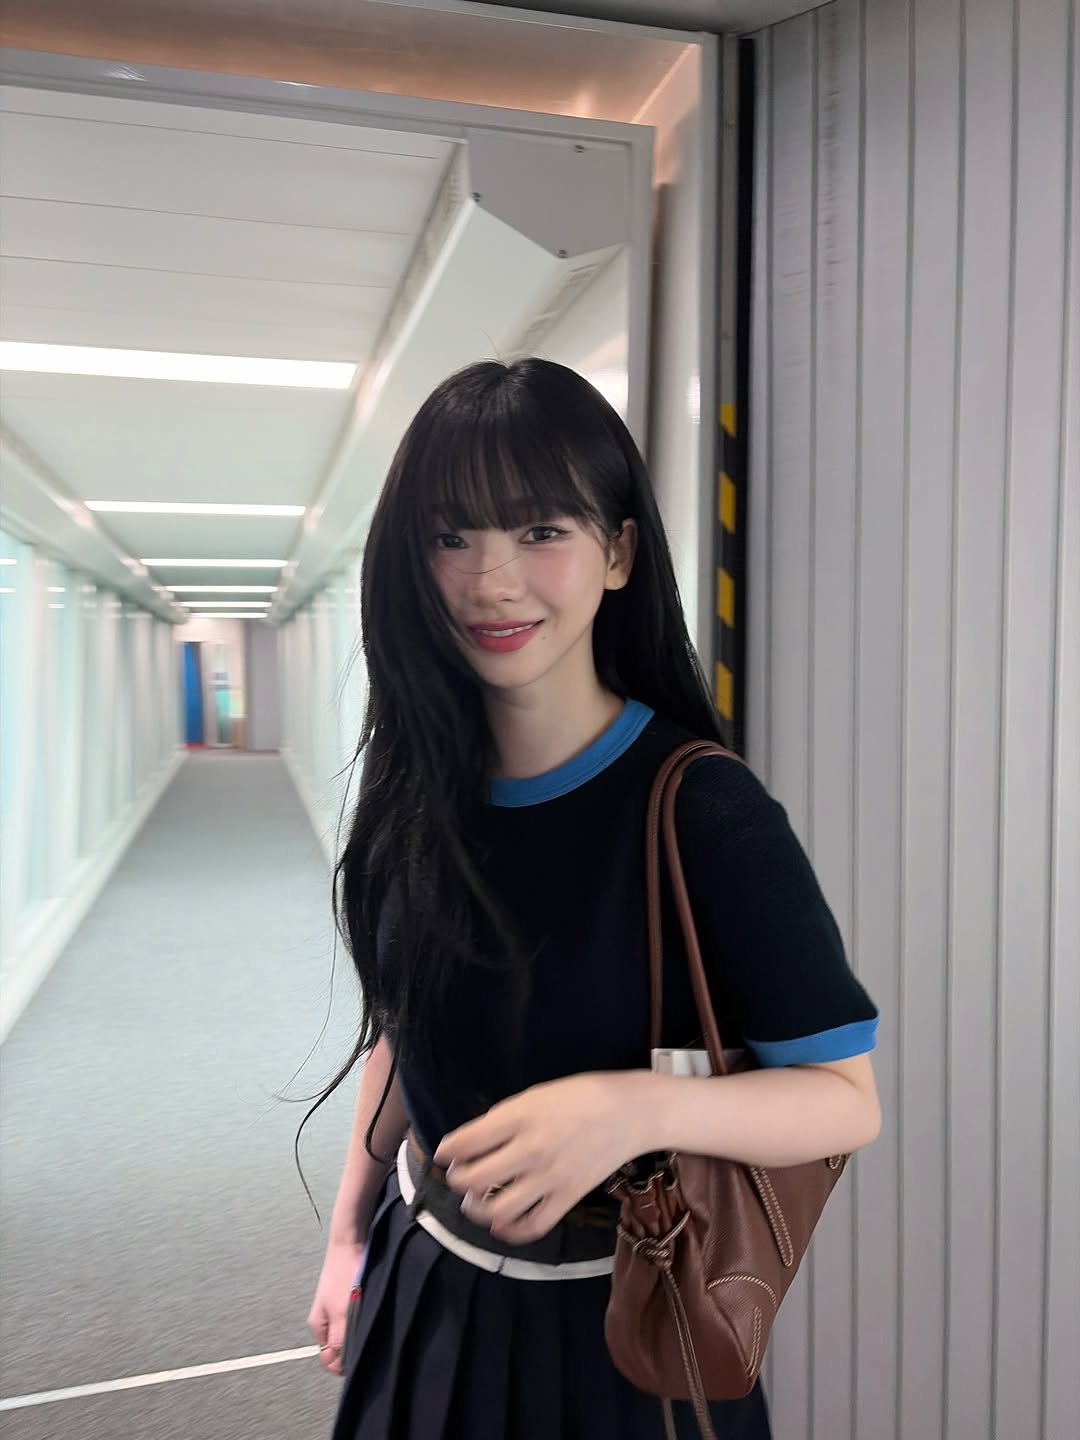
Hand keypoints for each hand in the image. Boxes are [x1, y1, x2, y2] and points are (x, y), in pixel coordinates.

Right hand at [307, 1238, 364, 1375]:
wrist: (351, 1242)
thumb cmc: (343, 1274)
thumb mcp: (341, 1313)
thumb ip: (339, 1340)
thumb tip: (340, 1365)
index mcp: (319, 1326)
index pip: (328, 1359)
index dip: (342, 1364)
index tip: (359, 1361)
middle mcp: (327, 1320)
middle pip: (340, 1346)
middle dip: (353, 1348)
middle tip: (367, 1340)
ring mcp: (339, 1308)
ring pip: (350, 1332)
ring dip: (360, 1332)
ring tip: (370, 1323)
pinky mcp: (350, 1298)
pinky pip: (357, 1317)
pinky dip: (364, 1318)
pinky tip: (372, 1311)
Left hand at [433, 1073, 640, 1244]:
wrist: (630, 1112)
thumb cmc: (581, 1095)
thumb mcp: (536, 1094)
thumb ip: (504, 1118)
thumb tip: (474, 1141)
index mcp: (519, 1117)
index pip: (466, 1142)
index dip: (446, 1150)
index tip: (443, 1153)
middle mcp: (530, 1149)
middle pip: (474, 1180)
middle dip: (457, 1180)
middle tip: (458, 1176)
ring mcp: (549, 1178)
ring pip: (497, 1210)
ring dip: (477, 1209)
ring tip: (475, 1201)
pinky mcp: (568, 1198)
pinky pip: (532, 1226)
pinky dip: (510, 1231)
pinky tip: (501, 1224)